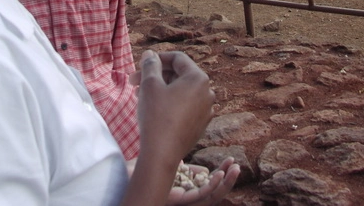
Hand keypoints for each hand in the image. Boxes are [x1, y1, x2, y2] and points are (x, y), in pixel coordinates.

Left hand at [125, 157, 240, 205]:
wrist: (126, 179)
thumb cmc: (141, 174)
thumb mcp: (168, 166)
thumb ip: (183, 167)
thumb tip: (201, 168)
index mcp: (185, 189)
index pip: (209, 185)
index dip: (221, 174)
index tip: (230, 160)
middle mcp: (186, 196)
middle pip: (213, 192)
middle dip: (228, 180)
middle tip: (236, 165)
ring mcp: (183, 200)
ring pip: (211, 197)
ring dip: (225, 184)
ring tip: (234, 168)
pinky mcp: (179, 201)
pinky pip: (201, 198)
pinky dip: (212, 187)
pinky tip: (219, 174)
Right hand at [135, 50, 214, 163]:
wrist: (162, 154)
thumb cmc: (156, 116)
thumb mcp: (150, 85)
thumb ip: (150, 65)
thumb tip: (150, 54)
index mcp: (198, 78)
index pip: (178, 59)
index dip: (157, 58)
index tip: (141, 65)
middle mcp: (207, 92)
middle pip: (180, 75)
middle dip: (157, 76)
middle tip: (134, 82)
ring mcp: (206, 110)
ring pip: (181, 92)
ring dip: (162, 90)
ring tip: (140, 95)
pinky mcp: (200, 125)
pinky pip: (185, 107)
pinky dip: (171, 103)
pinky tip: (154, 109)